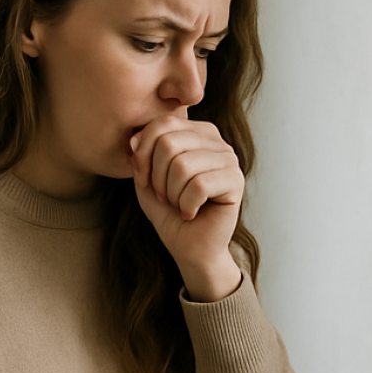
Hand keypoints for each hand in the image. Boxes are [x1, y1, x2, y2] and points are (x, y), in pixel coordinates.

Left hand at [130, 115, 243, 301]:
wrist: (190, 247)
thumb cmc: (169, 212)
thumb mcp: (146, 180)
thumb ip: (140, 155)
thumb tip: (135, 138)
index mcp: (195, 132)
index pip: (162, 124)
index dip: (143, 154)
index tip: (145, 180)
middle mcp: (216, 141)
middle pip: (169, 144)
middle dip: (157, 178)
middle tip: (165, 198)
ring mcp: (229, 160)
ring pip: (183, 165)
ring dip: (172, 194)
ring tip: (179, 205)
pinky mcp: (236, 181)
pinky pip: (199, 185)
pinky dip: (186, 205)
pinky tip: (192, 212)